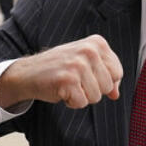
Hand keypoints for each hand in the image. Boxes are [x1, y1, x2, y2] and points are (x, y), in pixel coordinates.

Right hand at [0, 35, 121, 109]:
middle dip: (93, 90)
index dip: (104, 81)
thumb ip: (104, 75)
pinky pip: (81, 103)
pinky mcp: (67, 80)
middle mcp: (89, 50)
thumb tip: (116, 94)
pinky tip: (61, 90)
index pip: (117, 72)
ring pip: (96, 97)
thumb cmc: (58, 68)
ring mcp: (78, 64)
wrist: (28, 72)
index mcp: (96, 43)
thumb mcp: (85, 63)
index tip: (88, 75)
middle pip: (108, 86)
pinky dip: (71, 102)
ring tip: (68, 85)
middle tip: (75, 80)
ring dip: (81, 96)